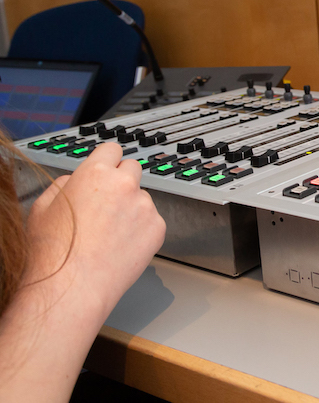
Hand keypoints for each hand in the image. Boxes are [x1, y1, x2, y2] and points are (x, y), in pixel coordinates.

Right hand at [24, 143, 166, 317]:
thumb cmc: (54, 253)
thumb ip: (63, 184)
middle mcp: (124, 185)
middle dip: (121, 180)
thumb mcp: (42, 208)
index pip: (112, 149)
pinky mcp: (158, 228)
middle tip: (107, 203)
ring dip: (131, 207)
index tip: (108, 167)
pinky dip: (142, 229)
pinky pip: (152, 220)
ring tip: (110, 233)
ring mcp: (144, 206)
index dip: (107, 160)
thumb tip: (75, 180)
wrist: (74, 287)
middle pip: (132, 168)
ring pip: (142, 197)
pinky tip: (122, 244)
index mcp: (95, 174)